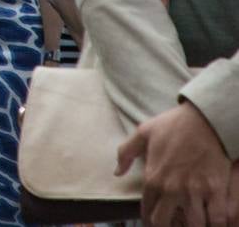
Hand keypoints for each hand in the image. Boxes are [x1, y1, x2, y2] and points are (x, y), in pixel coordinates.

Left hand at [118, 101, 236, 226]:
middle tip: (170, 225)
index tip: (152, 221)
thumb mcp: (142, 133)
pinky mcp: (217, 190)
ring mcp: (196, 191)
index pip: (146, 208)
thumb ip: (126, 153)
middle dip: (165, 226)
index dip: (148, 218)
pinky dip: (216, 224)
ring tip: (193, 224)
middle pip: (164, 222)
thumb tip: (117, 172)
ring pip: (194, 224)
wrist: (206, 119)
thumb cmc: (174, 125)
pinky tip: (213, 223)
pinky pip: (218, 218)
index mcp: (153, 178)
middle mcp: (172, 189)